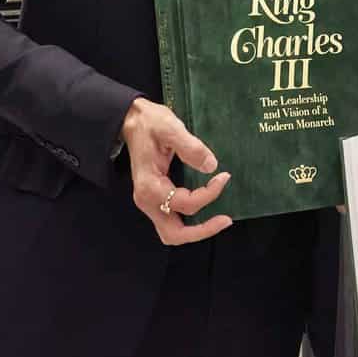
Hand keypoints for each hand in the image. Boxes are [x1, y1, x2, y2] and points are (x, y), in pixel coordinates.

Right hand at [121, 96, 231, 244]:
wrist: (131, 121)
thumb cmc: (149, 123)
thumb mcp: (170, 127)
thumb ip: (190, 147)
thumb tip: (211, 166)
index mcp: (150, 186)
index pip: (185, 203)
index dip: (209, 194)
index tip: (224, 176)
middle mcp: (147, 200)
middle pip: (174, 234)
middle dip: (202, 231)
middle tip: (226, 220)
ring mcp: (149, 202)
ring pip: (172, 232)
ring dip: (196, 230)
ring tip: (218, 220)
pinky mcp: (155, 199)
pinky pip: (173, 221)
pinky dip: (190, 222)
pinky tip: (206, 209)